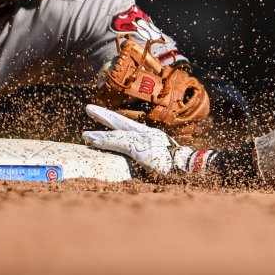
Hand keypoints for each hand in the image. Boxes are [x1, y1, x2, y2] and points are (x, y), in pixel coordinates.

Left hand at [82, 104, 213, 175]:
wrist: (190, 166)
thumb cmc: (182, 166)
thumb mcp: (167, 159)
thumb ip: (155, 158)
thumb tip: (149, 165)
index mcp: (153, 136)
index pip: (131, 126)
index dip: (116, 121)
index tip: (105, 118)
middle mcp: (147, 134)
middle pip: (122, 122)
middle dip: (104, 115)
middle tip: (88, 108)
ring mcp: (143, 140)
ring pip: (116, 133)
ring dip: (98, 133)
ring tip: (84, 134)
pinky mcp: (138, 148)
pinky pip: (117, 142)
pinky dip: (103, 141)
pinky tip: (91, 140)